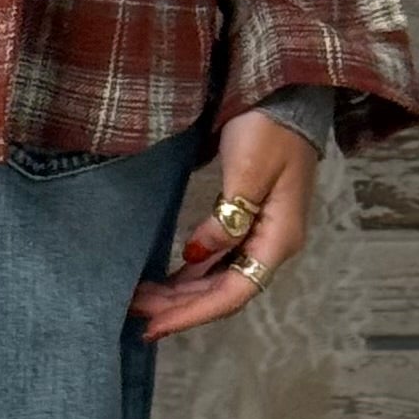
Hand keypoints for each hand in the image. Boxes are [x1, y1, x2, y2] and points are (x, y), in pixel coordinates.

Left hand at [129, 108, 319, 346]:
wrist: (285, 93)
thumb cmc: (269, 128)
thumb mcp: (247, 170)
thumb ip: (225, 217)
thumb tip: (195, 255)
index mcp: (278, 238)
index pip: (233, 293)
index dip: (192, 314)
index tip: (154, 325)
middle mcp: (272, 244)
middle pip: (223, 292)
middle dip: (179, 307)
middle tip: (133, 312)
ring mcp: (261, 233)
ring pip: (218, 278)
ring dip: (182, 293)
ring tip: (142, 300)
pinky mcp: (248, 219)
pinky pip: (218, 259)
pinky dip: (191, 274)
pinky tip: (168, 281)